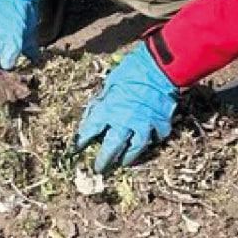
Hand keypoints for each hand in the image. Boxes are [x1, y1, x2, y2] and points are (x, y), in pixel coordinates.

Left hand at [75, 42, 178, 170]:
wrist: (160, 68)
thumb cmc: (132, 69)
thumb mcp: (110, 81)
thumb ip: (102, 99)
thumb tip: (94, 111)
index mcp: (109, 109)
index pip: (91, 129)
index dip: (82, 141)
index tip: (76, 149)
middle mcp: (124, 121)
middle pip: (111, 147)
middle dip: (104, 160)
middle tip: (99, 168)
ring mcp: (143, 125)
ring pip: (134, 149)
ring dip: (127, 158)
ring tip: (123, 163)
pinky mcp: (160, 124)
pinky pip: (156, 137)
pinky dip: (152, 140)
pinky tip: (149, 142)